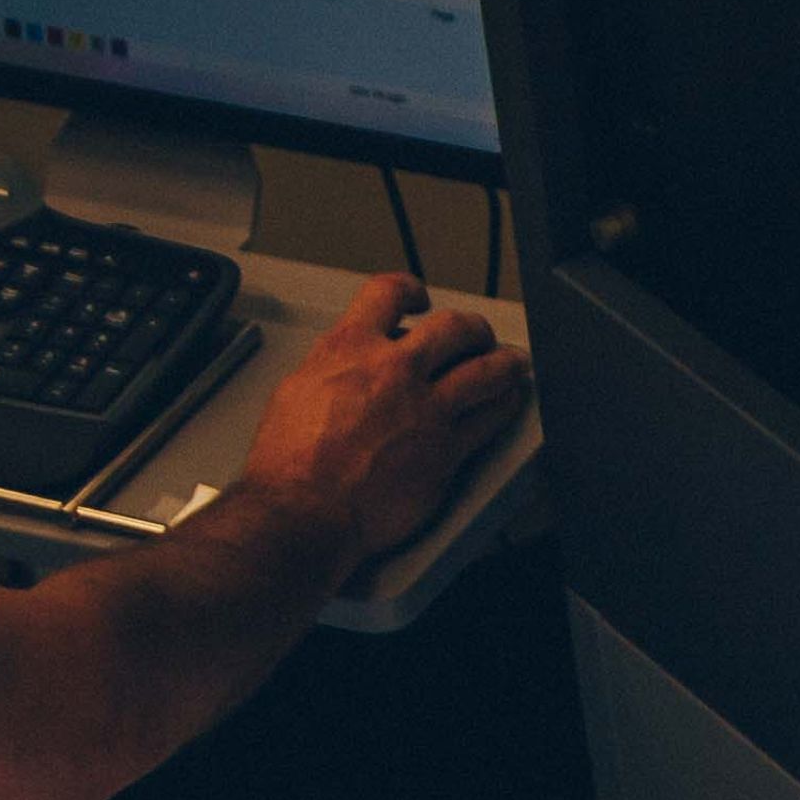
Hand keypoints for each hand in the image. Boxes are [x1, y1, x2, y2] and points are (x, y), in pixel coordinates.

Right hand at [243, 272, 527, 556]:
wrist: (301, 510)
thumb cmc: (288, 464)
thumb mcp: (294, 391)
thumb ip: (330, 367)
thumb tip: (342, 363)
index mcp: (349, 348)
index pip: (388, 293)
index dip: (410, 290)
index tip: (420, 299)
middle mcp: (393, 371)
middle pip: (454, 328)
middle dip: (472, 328)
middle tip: (476, 335)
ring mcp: (425, 410)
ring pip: (486, 370)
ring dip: (506, 363)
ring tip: (512, 363)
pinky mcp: (446, 450)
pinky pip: (490, 419)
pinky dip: (505, 406)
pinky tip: (506, 404)